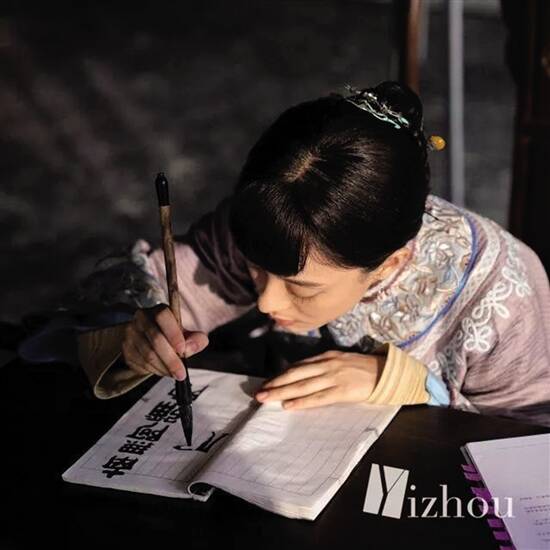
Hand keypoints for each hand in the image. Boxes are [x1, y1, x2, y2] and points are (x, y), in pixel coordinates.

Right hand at [121, 304, 208, 379]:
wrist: (148, 339)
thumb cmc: (172, 336)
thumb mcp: (188, 334)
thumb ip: (196, 339)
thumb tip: (191, 347)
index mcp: (158, 311)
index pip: (163, 316)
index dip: (173, 333)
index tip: (182, 349)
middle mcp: (142, 319)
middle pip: (155, 339)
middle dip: (171, 359)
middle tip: (181, 373)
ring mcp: (131, 334)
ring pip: (148, 354)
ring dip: (164, 368)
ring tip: (175, 374)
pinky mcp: (126, 349)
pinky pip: (141, 363)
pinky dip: (155, 371)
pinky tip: (164, 371)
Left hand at [255, 350, 384, 409]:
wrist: (387, 373)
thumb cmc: (364, 369)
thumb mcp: (341, 361)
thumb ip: (323, 367)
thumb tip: (303, 375)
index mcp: (326, 356)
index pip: (298, 367)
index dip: (281, 375)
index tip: (267, 383)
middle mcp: (327, 365)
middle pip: (295, 375)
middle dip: (275, 384)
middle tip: (259, 393)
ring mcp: (334, 377)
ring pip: (302, 386)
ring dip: (282, 392)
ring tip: (267, 398)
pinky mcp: (342, 391)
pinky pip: (318, 398)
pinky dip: (302, 402)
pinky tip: (288, 405)